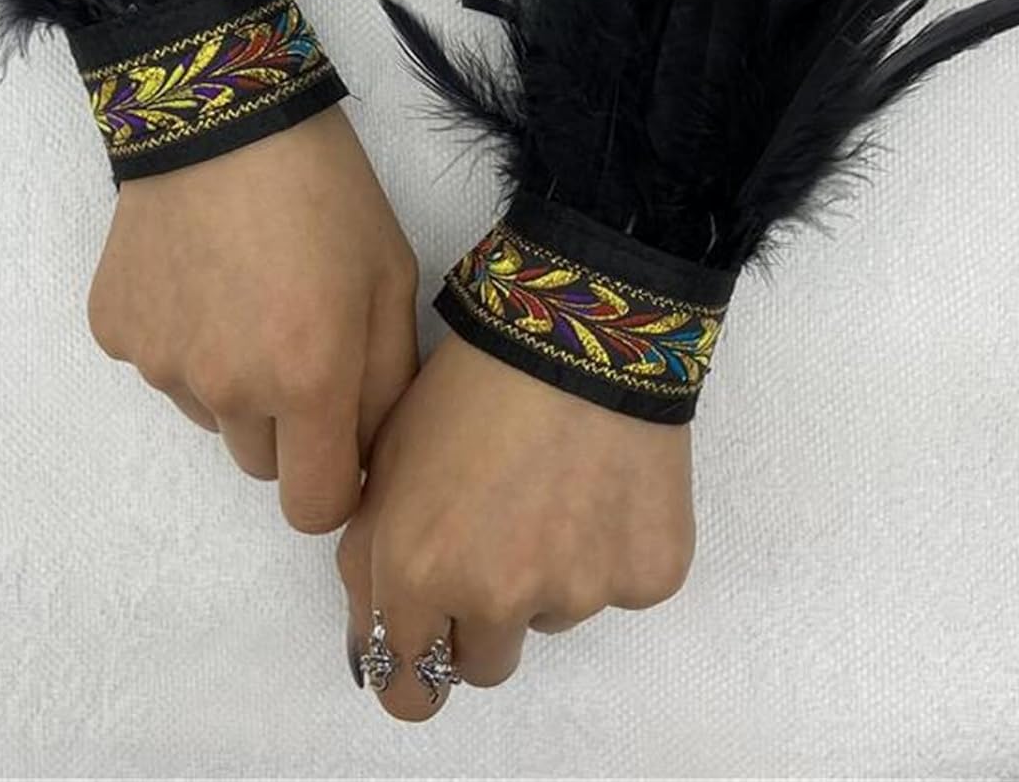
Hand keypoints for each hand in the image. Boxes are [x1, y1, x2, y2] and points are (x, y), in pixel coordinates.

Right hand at [87, 105, 418, 532]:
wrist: (224, 111)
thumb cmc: (326, 189)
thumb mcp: (391, 277)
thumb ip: (389, 382)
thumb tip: (369, 452)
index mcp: (309, 379)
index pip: (314, 509)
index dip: (336, 483)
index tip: (342, 439)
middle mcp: (227, 389)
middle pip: (261, 464)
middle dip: (287, 428)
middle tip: (299, 344)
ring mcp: (162, 363)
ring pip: (210, 416)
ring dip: (233, 384)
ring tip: (248, 296)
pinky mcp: (116, 331)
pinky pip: (161, 367)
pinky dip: (183, 340)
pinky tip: (201, 275)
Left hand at [336, 333, 693, 719]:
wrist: (577, 329)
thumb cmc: (470, 381)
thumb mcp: (388, 459)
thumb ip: (370, 556)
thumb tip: (374, 632)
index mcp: (418, 571)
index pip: (409, 688)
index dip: (413, 667)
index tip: (426, 645)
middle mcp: (496, 599)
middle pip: (483, 665)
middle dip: (479, 620)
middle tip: (494, 539)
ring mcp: (579, 592)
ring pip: (552, 617)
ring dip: (546, 575)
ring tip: (551, 485)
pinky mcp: (647, 576)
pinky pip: (619, 586)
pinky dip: (609, 548)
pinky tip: (602, 481)